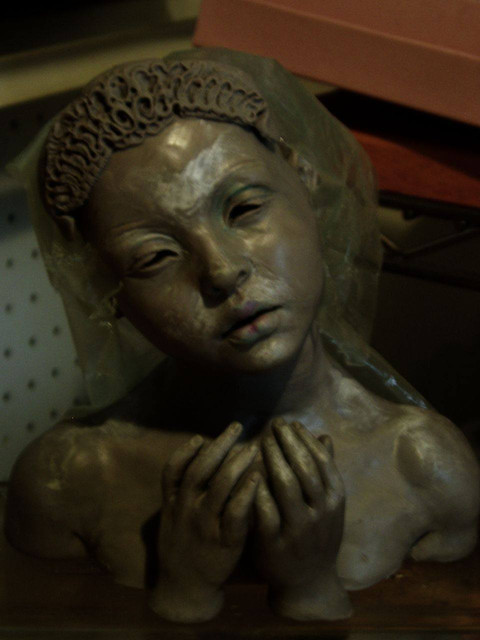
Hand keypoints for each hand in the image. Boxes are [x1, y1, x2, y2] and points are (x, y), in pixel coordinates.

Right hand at [150, 422, 259, 621]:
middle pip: (201, 470)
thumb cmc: (182, 546)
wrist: (184, 588)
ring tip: (252, 447)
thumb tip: (198, 454)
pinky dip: (246, 493)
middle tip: (237, 427)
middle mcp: (186, 510)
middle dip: (219, 445)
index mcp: (172, 503)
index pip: (174, 468)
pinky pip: (235, 513)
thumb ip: (180, 488)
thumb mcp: (171, 517)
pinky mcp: (224, 541)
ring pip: (220, 487)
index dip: (188, 450)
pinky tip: (258, 478)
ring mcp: (204, 525)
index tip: (204, 435)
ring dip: (236, 463)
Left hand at [255, 419, 350, 619]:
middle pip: (304, 468)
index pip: (321, 461)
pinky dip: (259, 489)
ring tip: (262, 441)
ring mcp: (299, 529)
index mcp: (334, 500)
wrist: (309, 582)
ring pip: (286, 485)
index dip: (305, 439)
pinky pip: (266, 510)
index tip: (291, 423)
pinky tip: (250, 471)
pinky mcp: (276, 543)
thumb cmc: (317, 536)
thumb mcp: (328, 505)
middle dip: (288, 442)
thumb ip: (325, 471)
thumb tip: (323, 436)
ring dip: (273, 458)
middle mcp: (320, 512)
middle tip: (274, 424)